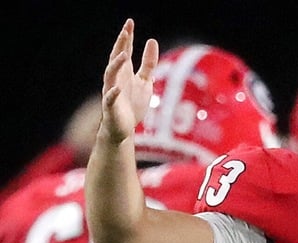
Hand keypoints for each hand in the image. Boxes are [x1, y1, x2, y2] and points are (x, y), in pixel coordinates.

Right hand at [98, 19, 158, 146]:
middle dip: (120, 45)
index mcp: (123, 72)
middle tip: (125, 31)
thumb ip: (148, 63)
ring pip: (110, 76)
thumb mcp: (145, 81)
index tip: (130, 23)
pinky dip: (112, 93)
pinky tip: (116, 88)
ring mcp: (111, 92)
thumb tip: (152, 41)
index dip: (127, 37)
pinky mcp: (110, 108)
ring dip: (116, 65)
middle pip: (116, 59)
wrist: (123, 129)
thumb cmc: (132, 104)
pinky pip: (110, 99)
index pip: (124, 50)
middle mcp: (115, 79)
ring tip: (124, 55)